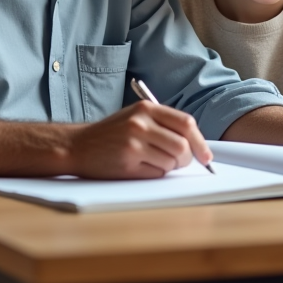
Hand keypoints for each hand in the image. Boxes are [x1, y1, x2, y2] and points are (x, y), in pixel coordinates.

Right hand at [67, 99, 213, 178]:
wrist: (77, 145)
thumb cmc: (110, 134)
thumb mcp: (136, 118)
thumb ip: (163, 125)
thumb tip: (197, 145)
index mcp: (146, 108)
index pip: (186, 123)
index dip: (200, 142)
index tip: (206, 156)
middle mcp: (141, 123)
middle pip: (182, 146)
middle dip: (186, 159)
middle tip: (179, 163)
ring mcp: (134, 143)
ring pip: (171, 162)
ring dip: (168, 167)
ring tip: (150, 162)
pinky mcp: (127, 162)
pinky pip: (157, 173)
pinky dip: (154, 174)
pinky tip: (139, 167)